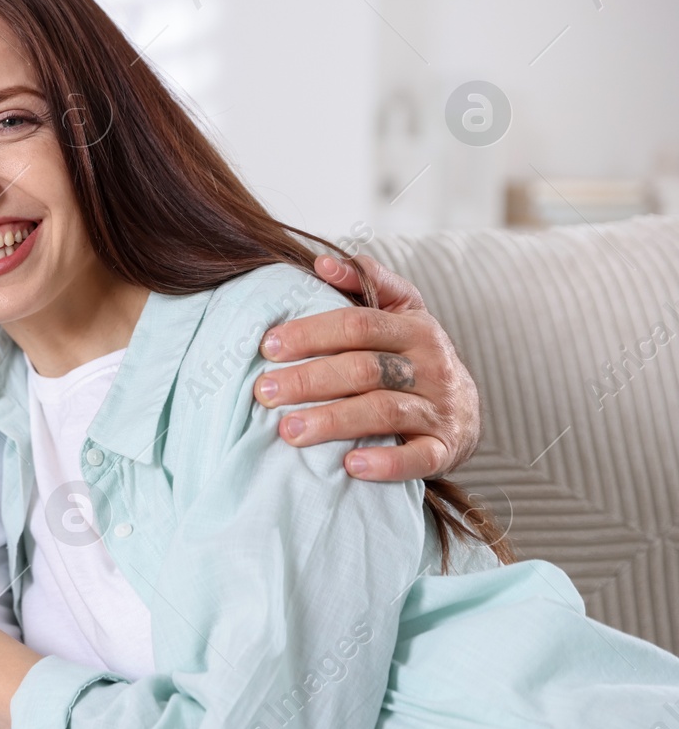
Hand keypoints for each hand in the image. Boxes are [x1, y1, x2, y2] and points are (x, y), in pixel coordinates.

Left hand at [253, 253, 481, 482]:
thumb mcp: (400, 312)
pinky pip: (419, 458)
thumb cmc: (414, 356)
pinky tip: (350, 466)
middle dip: (309, 379)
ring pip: (383, 411)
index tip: (268, 347)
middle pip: (364, 368)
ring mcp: (439, 408)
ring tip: (288, 431)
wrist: (464, 412)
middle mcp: (431, 365)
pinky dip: (386, 462)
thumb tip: (321, 262)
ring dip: (333, 421)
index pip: (358, 324)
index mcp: (415, 328)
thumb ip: (366, 282)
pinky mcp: (445, 448)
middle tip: (263, 391)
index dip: (311, 333)